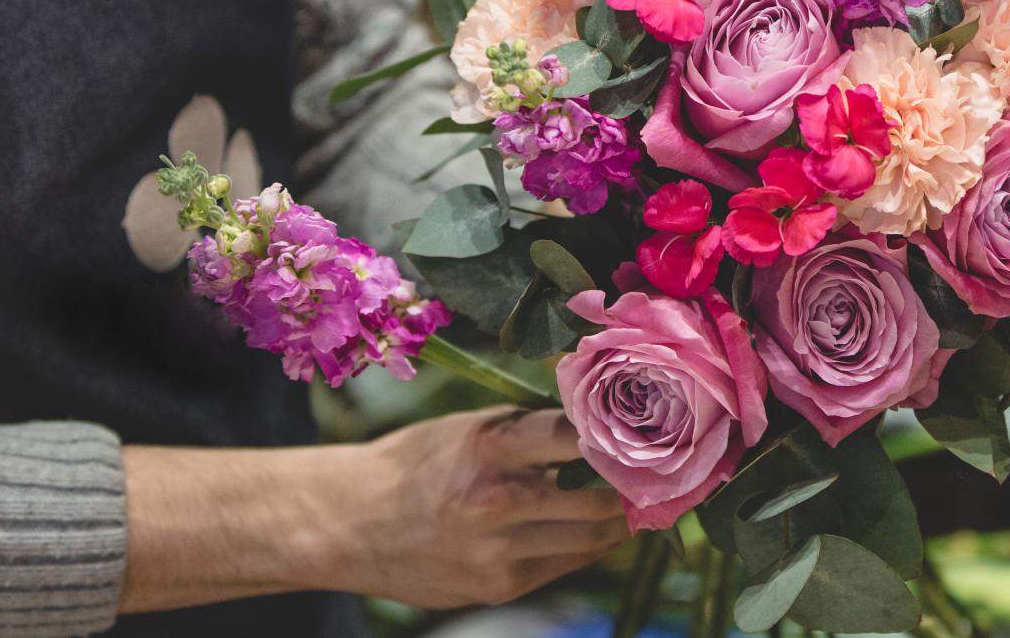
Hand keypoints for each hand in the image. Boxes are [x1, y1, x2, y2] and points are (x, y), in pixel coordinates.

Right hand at [329, 406, 626, 606]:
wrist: (349, 524)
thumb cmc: (414, 463)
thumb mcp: (467, 427)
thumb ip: (529, 428)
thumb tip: (595, 421)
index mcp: (489, 449)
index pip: (574, 438)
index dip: (618, 435)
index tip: (648, 429)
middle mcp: (497, 504)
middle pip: (598, 500)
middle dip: (634, 487)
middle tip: (659, 471)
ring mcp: (499, 554)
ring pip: (592, 540)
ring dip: (619, 520)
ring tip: (639, 498)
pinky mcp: (499, 588)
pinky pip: (566, 565)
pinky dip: (587, 546)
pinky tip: (596, 527)